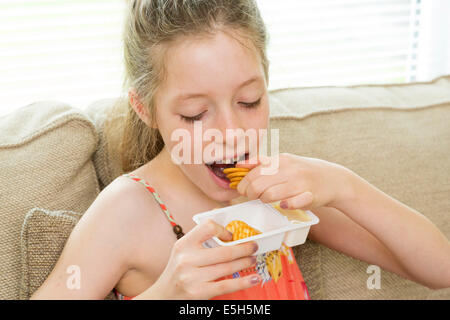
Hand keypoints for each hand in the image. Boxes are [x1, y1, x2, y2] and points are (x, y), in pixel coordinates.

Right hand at [143, 219, 260, 298]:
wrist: (163, 296)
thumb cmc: (178, 271)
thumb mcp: (182, 251)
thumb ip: (199, 237)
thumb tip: (218, 213)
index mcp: (183, 244)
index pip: (208, 227)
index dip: (223, 230)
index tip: (232, 235)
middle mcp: (186, 259)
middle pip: (224, 251)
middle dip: (244, 248)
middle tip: (254, 246)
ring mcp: (192, 277)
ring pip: (227, 267)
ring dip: (245, 263)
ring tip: (253, 259)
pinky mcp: (199, 292)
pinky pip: (227, 285)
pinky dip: (244, 282)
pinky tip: (254, 278)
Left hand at [236, 153, 355, 209]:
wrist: (333, 179)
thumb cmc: (303, 172)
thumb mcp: (284, 162)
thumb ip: (262, 162)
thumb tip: (239, 165)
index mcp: (280, 160)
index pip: (253, 173)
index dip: (244, 184)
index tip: (244, 190)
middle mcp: (289, 169)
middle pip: (257, 185)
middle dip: (250, 194)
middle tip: (253, 197)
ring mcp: (299, 183)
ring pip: (269, 195)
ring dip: (264, 200)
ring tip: (267, 200)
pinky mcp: (308, 196)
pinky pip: (289, 204)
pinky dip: (283, 206)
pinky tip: (283, 204)